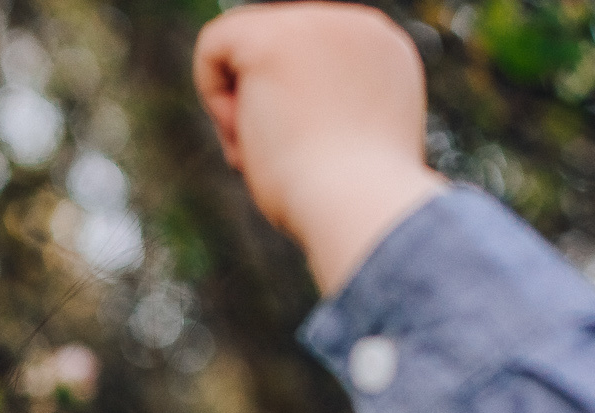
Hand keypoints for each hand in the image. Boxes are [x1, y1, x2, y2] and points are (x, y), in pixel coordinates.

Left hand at [193, 2, 443, 293]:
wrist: (361, 207)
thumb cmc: (348, 204)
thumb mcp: (344, 151)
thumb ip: (321, 117)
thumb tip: (279, 115)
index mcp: (382, 52)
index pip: (309, 61)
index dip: (293, 110)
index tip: (307, 158)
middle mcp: (358, 25)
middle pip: (274, 52)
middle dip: (263, 107)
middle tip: (283, 162)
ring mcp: (318, 23)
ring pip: (242, 49)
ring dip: (241, 109)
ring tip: (267, 153)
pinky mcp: (273, 37)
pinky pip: (214, 44)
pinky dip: (212, 95)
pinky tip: (243, 133)